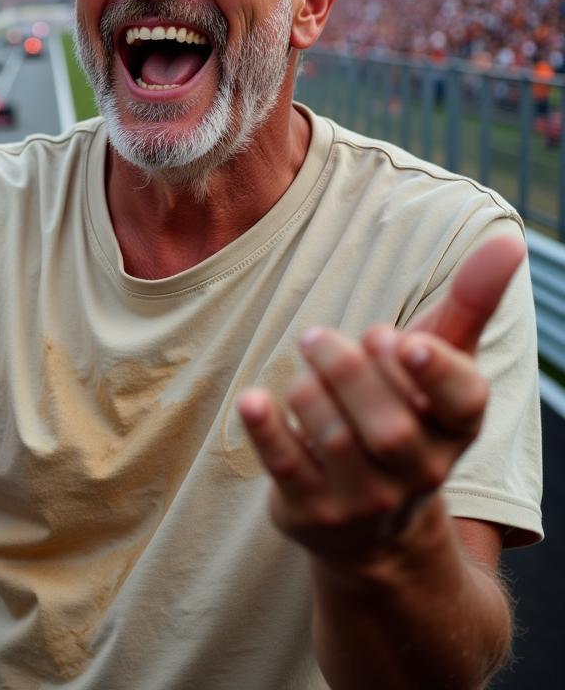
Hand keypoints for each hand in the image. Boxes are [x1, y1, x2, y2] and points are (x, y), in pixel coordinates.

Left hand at [238, 234, 525, 559]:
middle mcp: (418, 472)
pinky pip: (286, 467)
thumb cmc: (407, 412)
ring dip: (309, 388)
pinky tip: (253, 399)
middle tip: (318, 337)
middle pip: (388, 425)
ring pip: (332, 437)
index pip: (462, 404)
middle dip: (346, 369)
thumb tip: (508, 238)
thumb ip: (469, 303)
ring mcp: (364, 500)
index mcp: (456, 429)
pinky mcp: (312, 509)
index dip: (436, 373)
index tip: (404, 341)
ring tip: (305, 370)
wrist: (372, 524)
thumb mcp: (438, 363)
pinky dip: (267, 430)